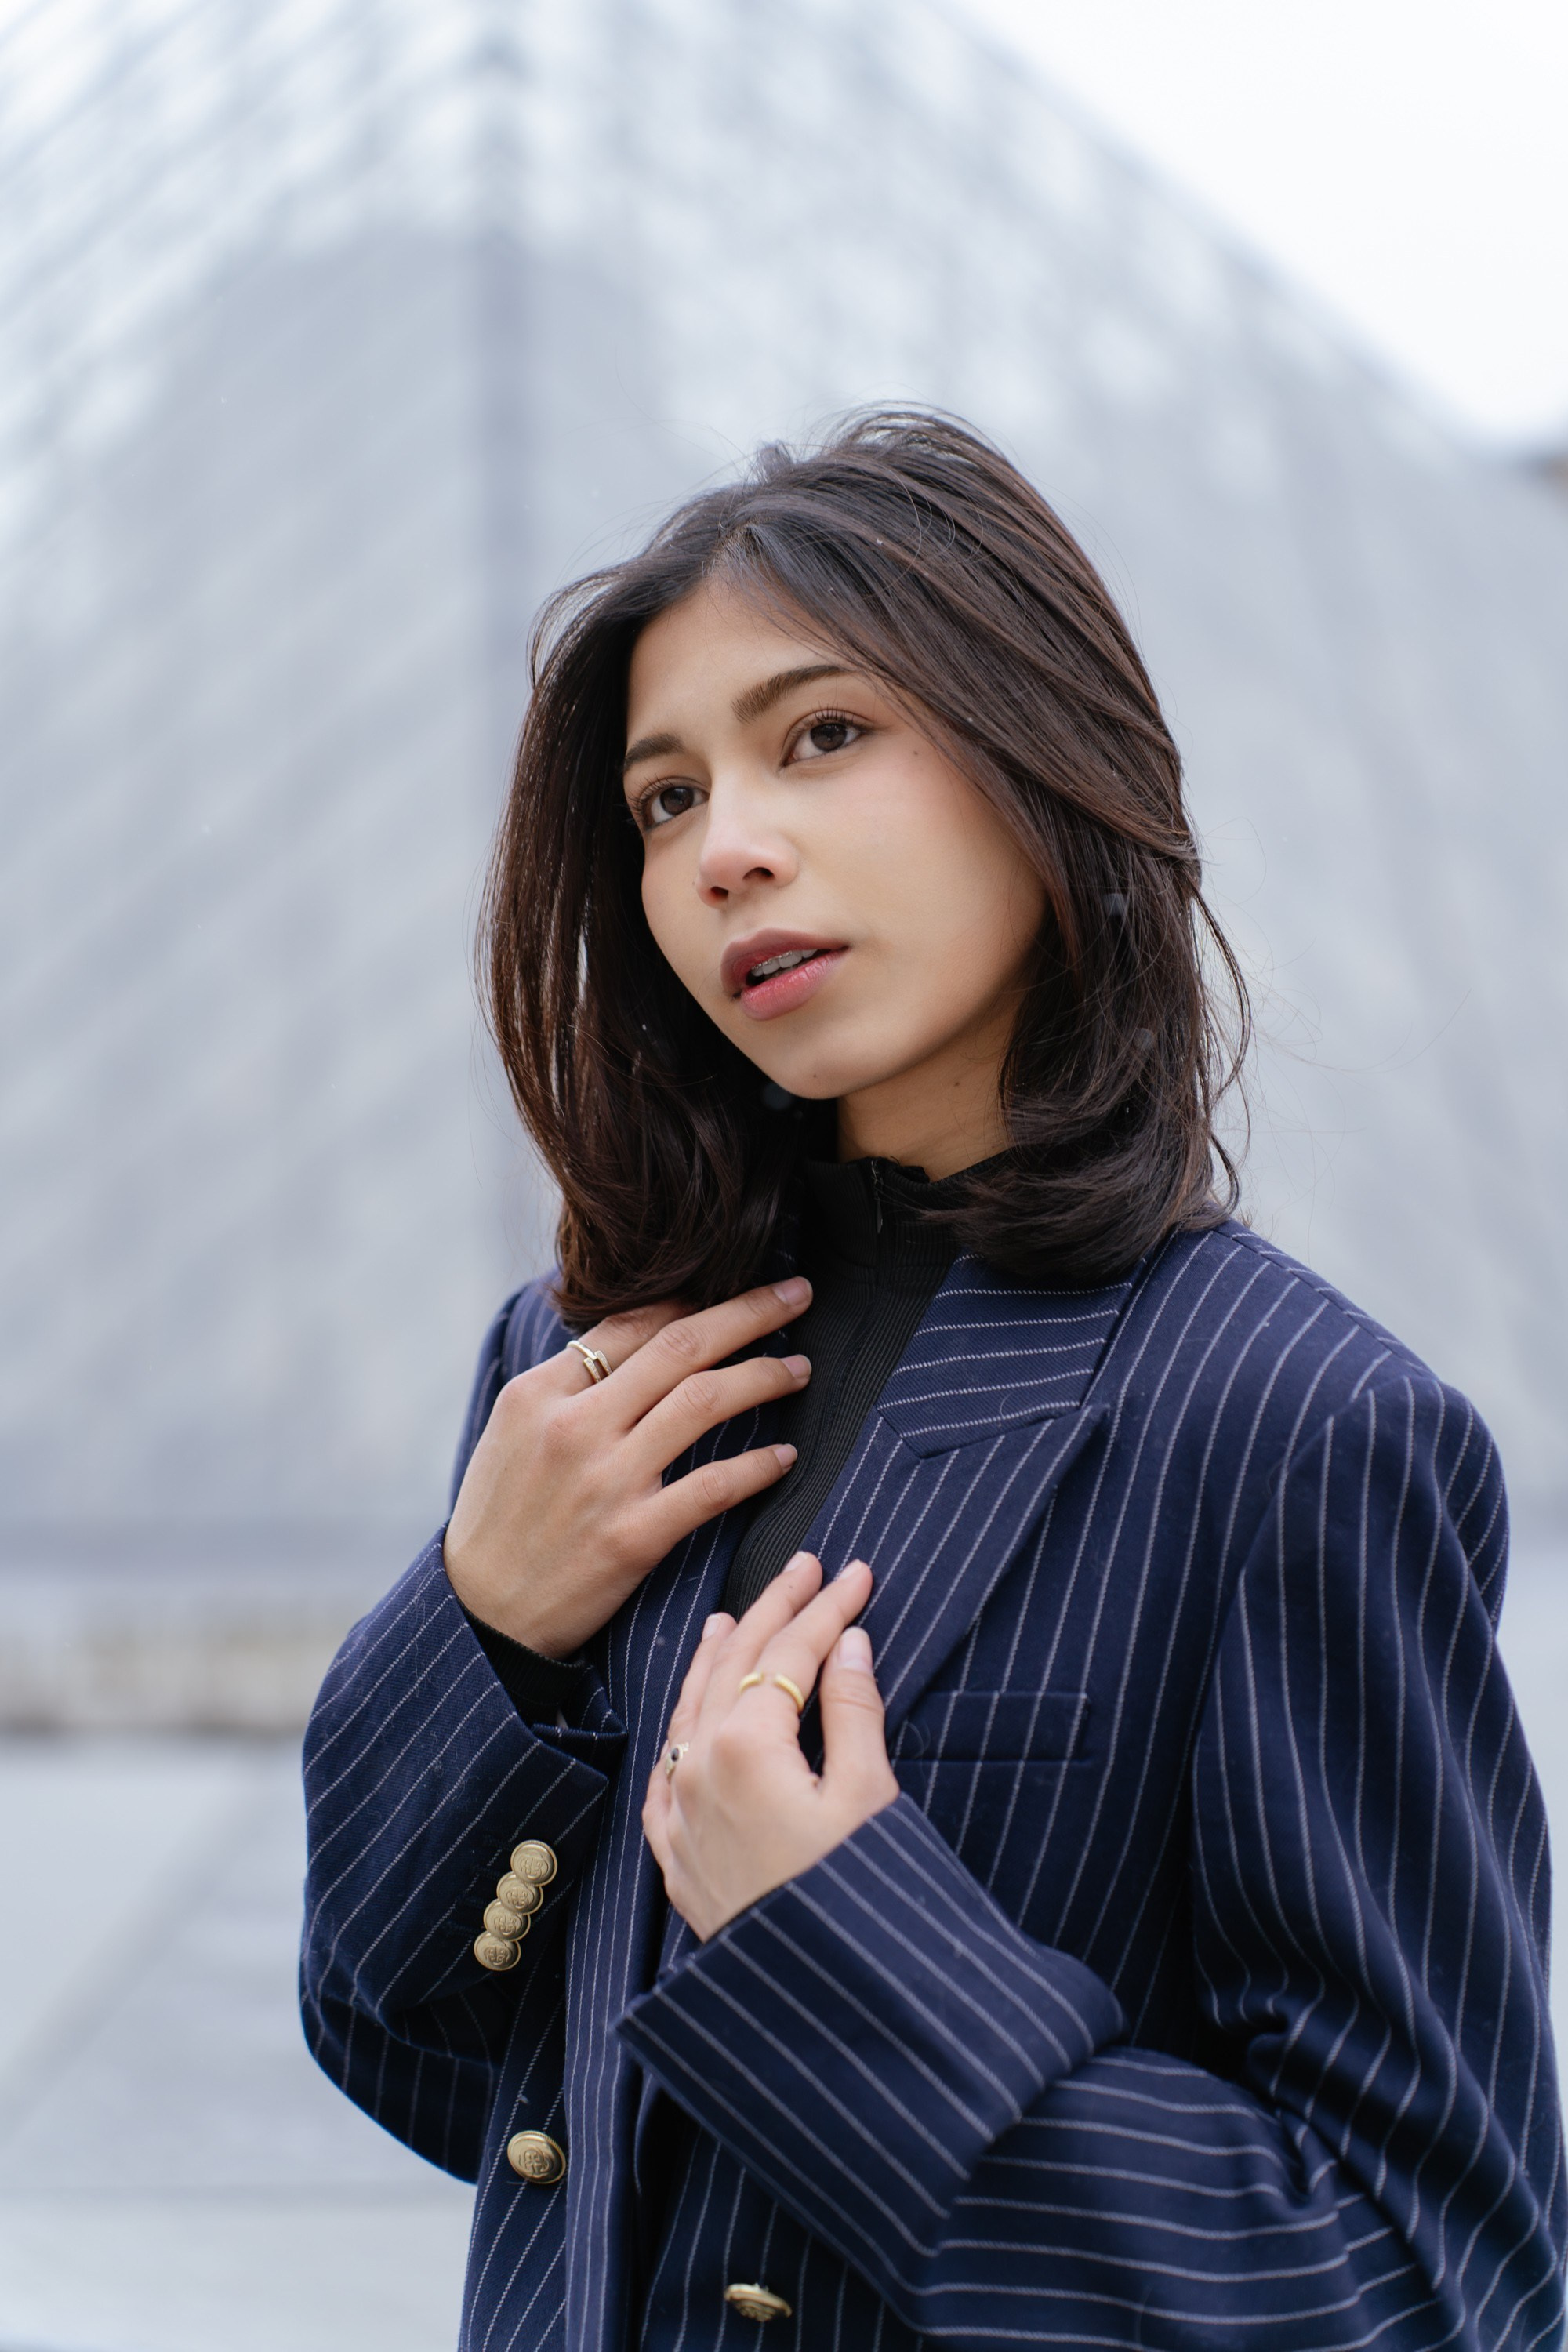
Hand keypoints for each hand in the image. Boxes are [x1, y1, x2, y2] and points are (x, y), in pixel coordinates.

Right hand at [443, 1280, 812, 1656]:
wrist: (483, 1617)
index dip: (694, 1299)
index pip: (630, 1322)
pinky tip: (785, 1457)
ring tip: (798, 1369)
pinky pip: (713, 1486)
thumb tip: (632, 1336)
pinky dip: (757, 1466)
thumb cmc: (502, 1519)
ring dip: (764, 1377)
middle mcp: (573, 1426)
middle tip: (795, 1293)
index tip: (737, 1289)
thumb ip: (567, 1385)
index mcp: (539, 1394)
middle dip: (749, 1311)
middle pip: (679, 1345)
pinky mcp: (633, 1537)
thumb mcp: (512, 1433)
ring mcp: (605, 1480)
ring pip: (704, 1401)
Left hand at [642, 1553, 898, 1939]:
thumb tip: (848, 1643)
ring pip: (688, 1710)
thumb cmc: (853, 1900)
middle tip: (807, 1569)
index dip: (827, 1608)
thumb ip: (853, 1711)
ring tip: (732, 1617)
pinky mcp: (675, 1854)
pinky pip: (666, 1770)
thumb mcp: (869, 1797)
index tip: (857, 1575)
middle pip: (733, 1664)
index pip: (789, 1652)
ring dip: (715, 1658)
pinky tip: (690, 1714)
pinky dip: (682, 1727)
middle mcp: (699, 1769)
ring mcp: (680, 1812)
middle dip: (774, 1610)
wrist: (816, 2002)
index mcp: (746, 1746)